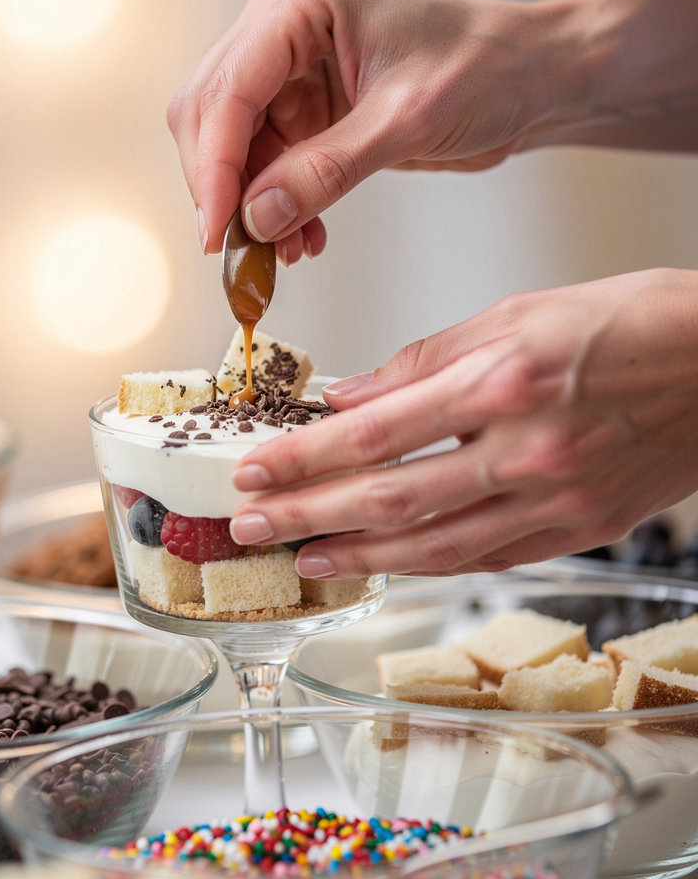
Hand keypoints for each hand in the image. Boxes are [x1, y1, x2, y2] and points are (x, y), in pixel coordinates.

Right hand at [168, 0, 697, 264]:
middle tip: (240, 249)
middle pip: (211, 116)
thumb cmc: (487, 67)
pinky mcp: (302, 110)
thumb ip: (327, 169)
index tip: (218, 229)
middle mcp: (282, 30)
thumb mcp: (408, 120)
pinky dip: (275, 208)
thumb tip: (260, 216)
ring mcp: (288, 71)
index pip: (228, 90)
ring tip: (284, 250)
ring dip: (250, 207)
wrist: (527, 80)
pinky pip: (263, 167)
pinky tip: (300, 236)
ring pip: (232, 150)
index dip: (215, 167)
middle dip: (223, 189)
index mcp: (301, 4)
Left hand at [227, 269, 697, 575]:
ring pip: (434, 547)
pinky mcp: (578, 531)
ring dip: (359, 557)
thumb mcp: (515, 314)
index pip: (373, 434)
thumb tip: (350, 396)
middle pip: (390, 499)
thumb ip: (422, 362)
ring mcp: (554, 501)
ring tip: (304, 559)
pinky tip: (386, 564)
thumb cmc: (628, 324)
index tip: (253, 469)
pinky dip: (428, 564)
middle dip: (309, 516)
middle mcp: (525, 451)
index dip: (303, 459)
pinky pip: (487, 559)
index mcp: (502, 382)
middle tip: (251, 527)